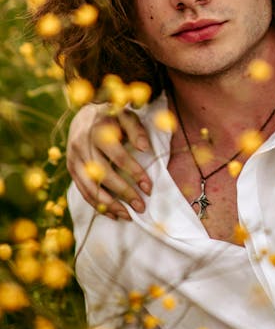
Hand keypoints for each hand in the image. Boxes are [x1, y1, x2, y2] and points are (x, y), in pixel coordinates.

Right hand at [66, 103, 152, 219]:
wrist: (84, 113)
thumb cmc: (111, 115)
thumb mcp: (125, 115)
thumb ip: (136, 130)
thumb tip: (145, 148)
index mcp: (97, 130)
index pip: (118, 156)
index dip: (134, 172)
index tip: (149, 187)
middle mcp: (82, 145)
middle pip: (103, 174)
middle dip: (124, 193)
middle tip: (141, 206)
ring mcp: (74, 158)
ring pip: (90, 187)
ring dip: (110, 204)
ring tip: (128, 215)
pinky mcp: (71, 168)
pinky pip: (83, 190)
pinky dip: (97, 205)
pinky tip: (112, 214)